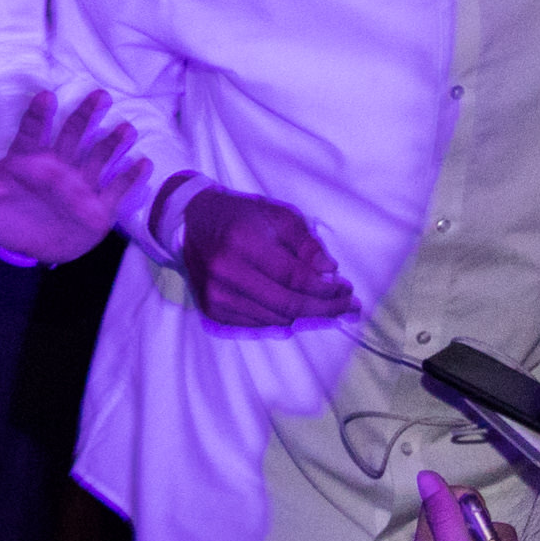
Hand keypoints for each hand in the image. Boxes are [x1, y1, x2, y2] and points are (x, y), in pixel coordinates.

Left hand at [0, 88, 149, 267]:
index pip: (34, 131)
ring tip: (126, 129)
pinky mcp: (97, 208)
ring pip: (99, 158)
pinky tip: (143, 164)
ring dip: (113, 144)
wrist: (26, 249)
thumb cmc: (1, 216)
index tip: (45, 97)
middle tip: (100, 95)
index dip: (39, 115)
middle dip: (86, 115)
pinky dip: (129, 178)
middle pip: (74, 134)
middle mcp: (58, 166)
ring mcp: (80, 185)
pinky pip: (116, 190)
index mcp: (29, 160)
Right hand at [177, 187, 355, 326]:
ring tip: (325, 306)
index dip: (326, 289)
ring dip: (305, 316)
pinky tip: (294, 309)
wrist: (192, 223)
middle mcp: (226, 272)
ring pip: (274, 319)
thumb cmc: (243, 216)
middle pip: (287, 305)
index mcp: (243, 242)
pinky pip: (256, 324)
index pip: (295, 277)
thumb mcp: (280, 216)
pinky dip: (280, 319)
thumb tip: (329, 272)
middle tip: (346, 307)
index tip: (347, 289)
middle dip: (324, 309)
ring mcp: (216, 294)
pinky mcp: (211, 309)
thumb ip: (307, 243)